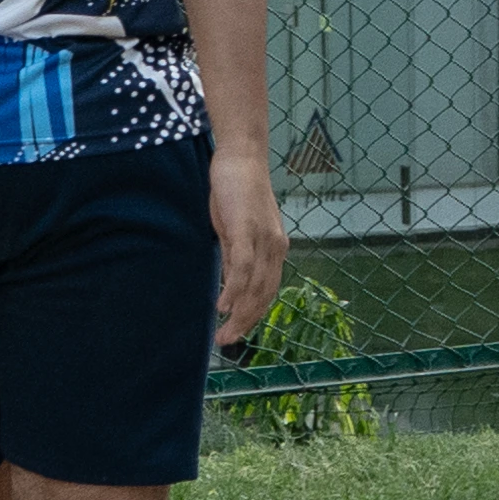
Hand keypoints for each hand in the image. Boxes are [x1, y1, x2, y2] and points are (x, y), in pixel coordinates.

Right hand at [209, 158, 287, 357]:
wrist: (241, 157)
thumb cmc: (237, 192)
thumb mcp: (236, 230)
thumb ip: (235, 257)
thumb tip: (230, 287)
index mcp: (275, 247)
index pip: (268, 290)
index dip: (254, 314)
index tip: (239, 332)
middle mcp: (275, 246)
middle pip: (264, 294)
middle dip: (246, 322)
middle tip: (228, 342)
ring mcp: (263, 238)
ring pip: (255, 287)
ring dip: (239, 314)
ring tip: (224, 334)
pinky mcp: (247, 229)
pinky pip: (242, 267)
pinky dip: (234, 290)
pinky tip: (223, 306)